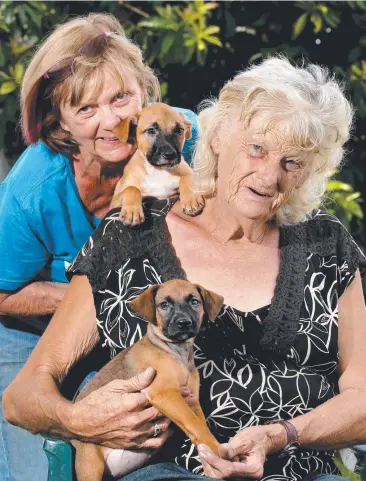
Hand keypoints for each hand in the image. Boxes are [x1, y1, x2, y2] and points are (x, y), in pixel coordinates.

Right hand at [63, 367, 196, 449]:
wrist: (81, 423)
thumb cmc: (97, 401)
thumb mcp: (115, 386)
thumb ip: (135, 381)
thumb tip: (152, 372)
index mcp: (132, 403)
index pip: (159, 397)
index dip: (174, 393)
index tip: (185, 389)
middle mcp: (136, 420)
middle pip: (164, 412)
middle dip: (179, 405)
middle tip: (191, 398)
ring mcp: (135, 434)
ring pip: (162, 428)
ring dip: (175, 419)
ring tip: (184, 412)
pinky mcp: (132, 444)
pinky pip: (154, 443)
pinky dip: (164, 437)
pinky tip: (169, 430)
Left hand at [198, 425, 285, 478]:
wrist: (263, 439)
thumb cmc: (256, 437)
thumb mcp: (244, 439)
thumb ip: (231, 448)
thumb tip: (219, 451)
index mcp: (253, 469)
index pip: (229, 470)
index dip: (214, 461)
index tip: (203, 450)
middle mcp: (247, 477)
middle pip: (222, 476)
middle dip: (209, 463)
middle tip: (201, 448)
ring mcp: (241, 477)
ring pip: (219, 477)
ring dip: (208, 464)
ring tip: (203, 450)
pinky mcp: (235, 474)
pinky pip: (220, 474)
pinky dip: (211, 465)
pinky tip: (208, 455)